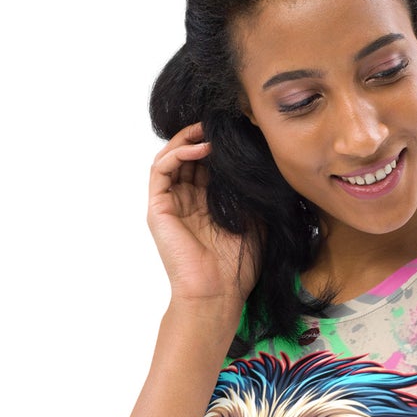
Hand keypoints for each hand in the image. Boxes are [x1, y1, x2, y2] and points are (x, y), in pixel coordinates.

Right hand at [147, 121, 264, 308]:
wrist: (218, 294)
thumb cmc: (238, 266)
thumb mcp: (254, 220)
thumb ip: (250, 191)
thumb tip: (259, 158)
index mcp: (206, 205)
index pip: (207, 165)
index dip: (218, 146)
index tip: (237, 132)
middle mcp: (185, 202)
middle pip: (187, 156)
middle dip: (202, 136)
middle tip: (222, 123)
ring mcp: (169, 204)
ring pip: (171, 157)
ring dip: (188, 138)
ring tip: (209, 130)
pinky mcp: (158, 209)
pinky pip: (161, 169)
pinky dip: (178, 152)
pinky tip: (201, 148)